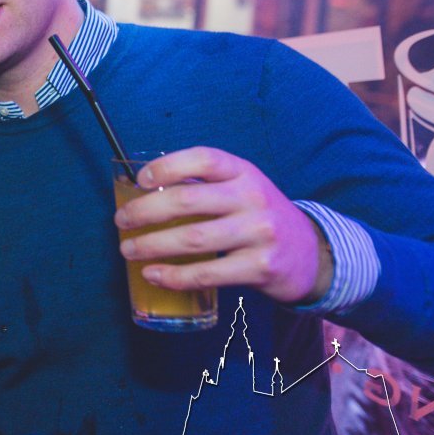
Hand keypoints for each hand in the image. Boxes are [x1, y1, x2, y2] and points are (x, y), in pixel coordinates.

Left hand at [114, 147, 332, 303]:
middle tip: (121, 221)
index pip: (203, 158)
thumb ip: (205, 185)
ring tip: (129, 250)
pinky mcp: (260, 267)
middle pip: (188, 200)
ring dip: (151, 245)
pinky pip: (207, 273)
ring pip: (192, 238)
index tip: (140, 180)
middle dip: (144, 211)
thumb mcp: (242, 189)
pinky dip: (174, 276)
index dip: (167, 166)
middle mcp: (253, 197)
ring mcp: (259, 232)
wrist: (312, 254)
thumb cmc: (259, 217)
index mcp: (244, 172)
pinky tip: (154, 275)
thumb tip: (144, 192)